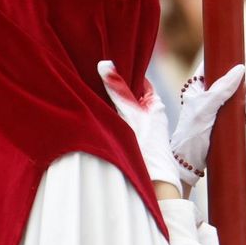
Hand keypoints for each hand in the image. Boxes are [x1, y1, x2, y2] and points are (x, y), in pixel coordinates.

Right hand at [99, 61, 180, 188]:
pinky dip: (110, 118)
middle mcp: (150, 115)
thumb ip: (117, 90)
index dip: (125, 70)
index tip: (109, 62)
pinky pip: (120, 124)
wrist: (153, 182)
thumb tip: (105, 64)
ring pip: (123, 110)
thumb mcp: (130, 113)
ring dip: (110, 104)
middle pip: (130, 95)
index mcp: (154, 104)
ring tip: (91, 93)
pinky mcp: (134, 142)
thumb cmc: (146, 146)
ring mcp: (141, 129)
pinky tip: (97, 116)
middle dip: (115, 88)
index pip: (139, 80)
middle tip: (94, 76)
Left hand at [170, 66, 245, 188]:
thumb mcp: (205, 108)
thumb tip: (239, 69)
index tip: (245, 56)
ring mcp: (216, 110)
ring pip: (239, 99)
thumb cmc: (191, 134)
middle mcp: (207, 96)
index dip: (228, 59)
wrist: (189, 163)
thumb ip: (222, 88)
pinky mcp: (224, 123)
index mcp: (197, 87)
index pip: (213, 66)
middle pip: (231, 83)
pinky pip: (241, 114)